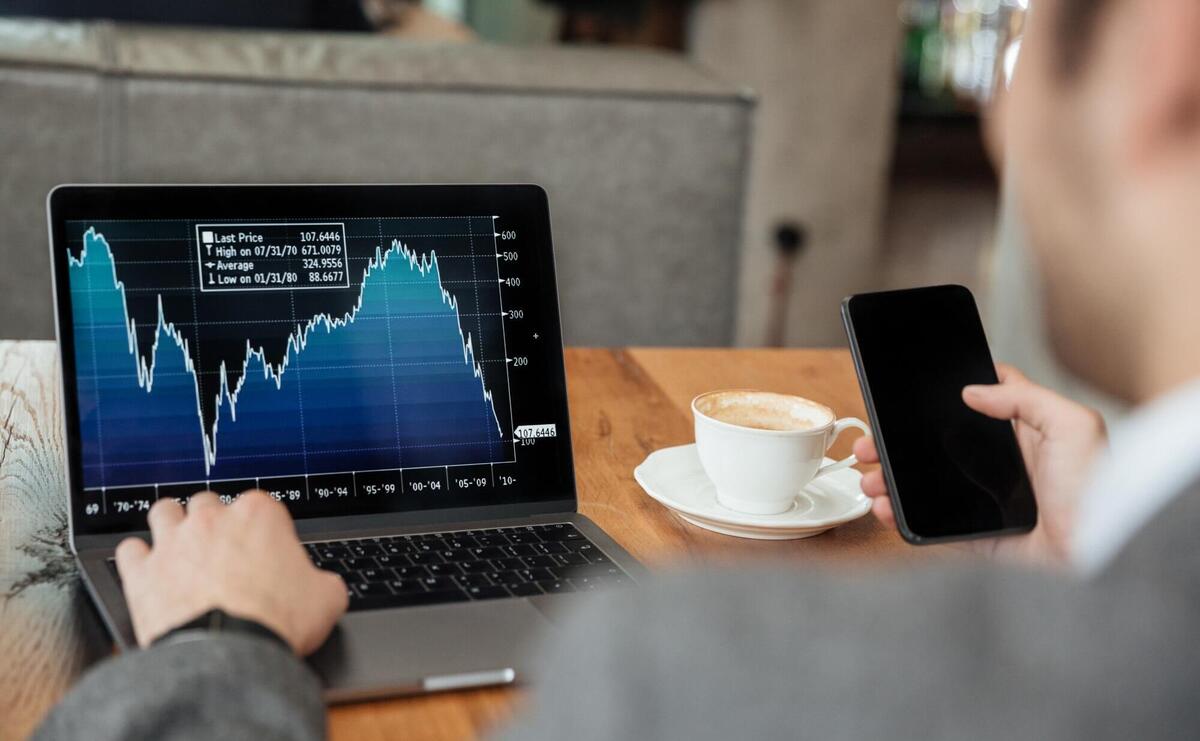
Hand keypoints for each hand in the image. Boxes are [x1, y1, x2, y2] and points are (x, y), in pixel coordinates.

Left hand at [114, 490, 347, 653]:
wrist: (230, 656)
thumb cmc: (276, 622)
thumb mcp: (327, 598)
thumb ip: (323, 580)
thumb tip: (323, 585)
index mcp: (260, 515)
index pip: (261, 505)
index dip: (264, 529)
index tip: (266, 549)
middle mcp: (213, 519)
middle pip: (209, 502)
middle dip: (214, 521)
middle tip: (223, 549)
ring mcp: (173, 542)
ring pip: (164, 511)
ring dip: (171, 524)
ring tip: (180, 545)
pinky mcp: (142, 571)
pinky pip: (129, 550)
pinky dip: (138, 558)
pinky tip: (148, 570)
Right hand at [853, 364, 1107, 565]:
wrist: (1101, 554)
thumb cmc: (1101, 489)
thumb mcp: (1074, 425)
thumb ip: (1026, 399)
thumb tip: (974, 389)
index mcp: (1023, 435)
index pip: (974, 408)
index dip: (940, 400)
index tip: (906, 397)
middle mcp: (1000, 466)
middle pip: (936, 448)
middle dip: (897, 444)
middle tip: (870, 443)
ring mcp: (984, 501)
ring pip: (925, 485)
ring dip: (890, 479)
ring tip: (870, 478)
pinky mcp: (977, 534)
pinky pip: (930, 523)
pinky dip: (901, 516)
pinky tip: (884, 507)